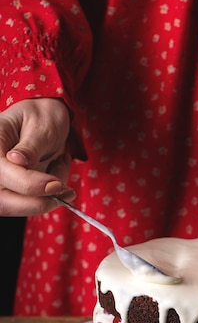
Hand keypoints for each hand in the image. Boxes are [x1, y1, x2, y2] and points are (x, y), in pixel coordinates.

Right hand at [0, 98, 75, 215]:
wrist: (46, 121)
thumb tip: (16, 162)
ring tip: (61, 167)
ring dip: (47, 199)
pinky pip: (29, 204)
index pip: (3, 173)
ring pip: (17, 207)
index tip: (56, 184)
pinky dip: (49, 197)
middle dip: (38, 202)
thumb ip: (30, 146)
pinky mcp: (13, 190)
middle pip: (3, 202)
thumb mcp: (40, 124)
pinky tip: (57, 174)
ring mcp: (1, 181)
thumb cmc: (42, 116)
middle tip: (66, 190)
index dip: (29, 184)